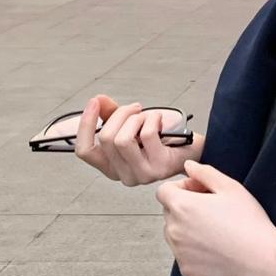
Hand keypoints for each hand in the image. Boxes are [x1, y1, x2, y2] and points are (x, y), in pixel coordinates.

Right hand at [74, 96, 201, 187]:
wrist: (191, 150)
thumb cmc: (161, 140)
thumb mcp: (132, 127)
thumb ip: (111, 115)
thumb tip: (97, 100)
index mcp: (111, 167)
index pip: (84, 151)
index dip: (85, 125)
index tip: (94, 103)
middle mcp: (124, 175)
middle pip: (106, 139)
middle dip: (119, 114)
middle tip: (134, 108)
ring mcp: (141, 175)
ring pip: (123, 139)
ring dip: (136, 118)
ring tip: (147, 116)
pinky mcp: (158, 169)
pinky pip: (147, 135)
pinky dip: (153, 119)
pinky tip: (160, 120)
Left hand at [156, 160, 275, 275]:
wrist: (260, 259)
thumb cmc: (248, 221)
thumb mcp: (230, 187)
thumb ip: (204, 172)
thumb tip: (188, 166)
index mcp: (181, 206)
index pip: (163, 191)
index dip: (181, 188)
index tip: (200, 192)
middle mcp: (173, 229)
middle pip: (169, 212)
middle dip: (184, 207)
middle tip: (211, 210)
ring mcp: (178, 251)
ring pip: (174, 234)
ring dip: (187, 228)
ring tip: (215, 230)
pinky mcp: (185, 269)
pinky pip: (183, 254)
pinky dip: (194, 250)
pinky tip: (216, 248)